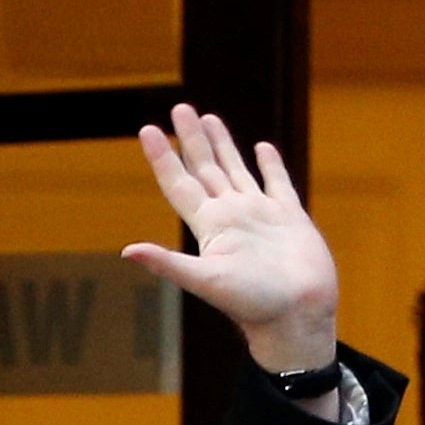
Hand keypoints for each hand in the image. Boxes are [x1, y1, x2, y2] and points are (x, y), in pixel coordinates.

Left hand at [123, 104, 340, 377]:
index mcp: (210, 227)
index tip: (148, 129)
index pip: (180, 184)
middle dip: (192, 139)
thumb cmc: (253, 304)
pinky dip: (268, 164)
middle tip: (179, 109)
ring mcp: (260, 215)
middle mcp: (231, 217)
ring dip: (222, 145)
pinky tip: (260, 148)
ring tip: (208, 118)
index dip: (164, 157)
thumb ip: (169, 264)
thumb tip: (126, 251)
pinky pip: (276, 182)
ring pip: (236, 170)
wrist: (298, 316)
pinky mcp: (289, 217)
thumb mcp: (206, 281)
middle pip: (205, 169)